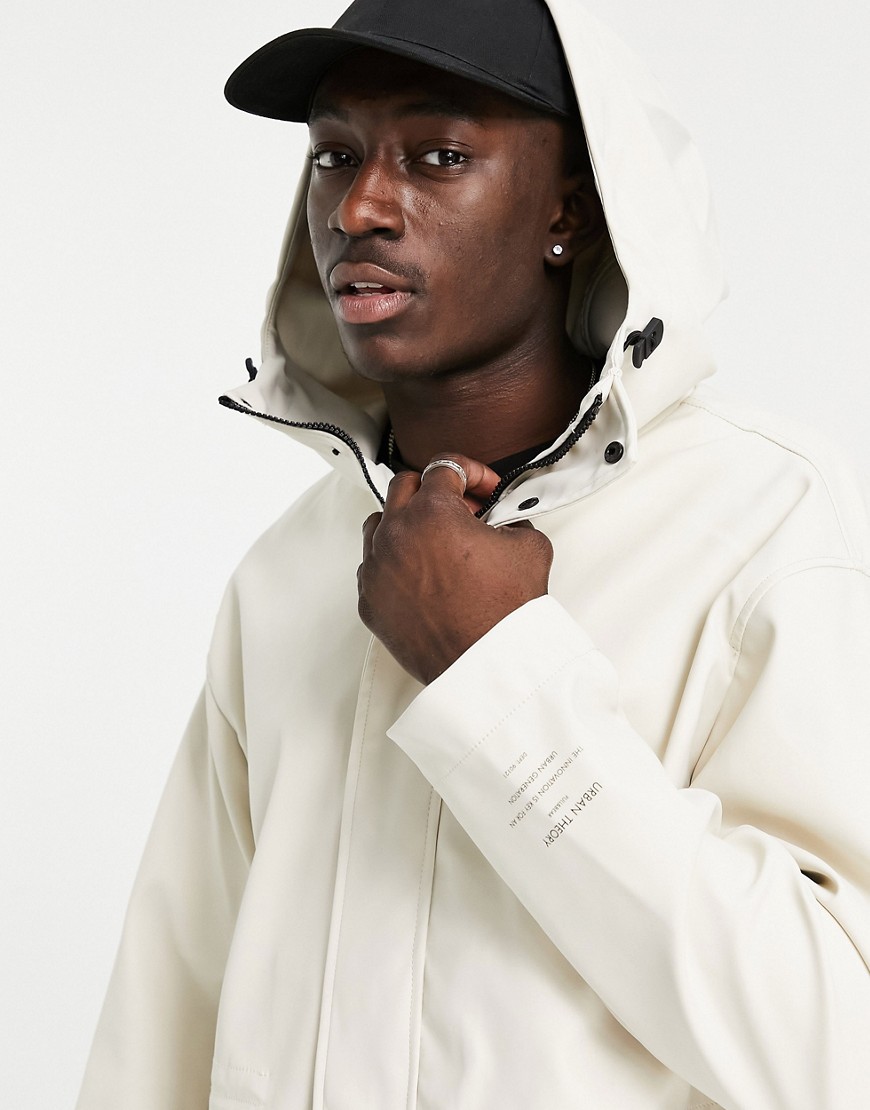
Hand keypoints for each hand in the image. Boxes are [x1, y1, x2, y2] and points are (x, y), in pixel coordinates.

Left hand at [358, 453, 553, 683]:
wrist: (488, 664)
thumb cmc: (504, 613)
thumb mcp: (528, 546)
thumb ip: (512, 519)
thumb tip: (505, 520)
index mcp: (432, 512)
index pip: (444, 467)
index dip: (471, 473)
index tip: (483, 490)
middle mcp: (396, 534)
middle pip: (404, 486)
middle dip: (435, 491)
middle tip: (462, 511)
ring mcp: (377, 568)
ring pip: (379, 523)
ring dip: (406, 522)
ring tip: (436, 540)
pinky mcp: (370, 600)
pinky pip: (373, 566)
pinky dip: (394, 562)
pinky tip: (421, 574)